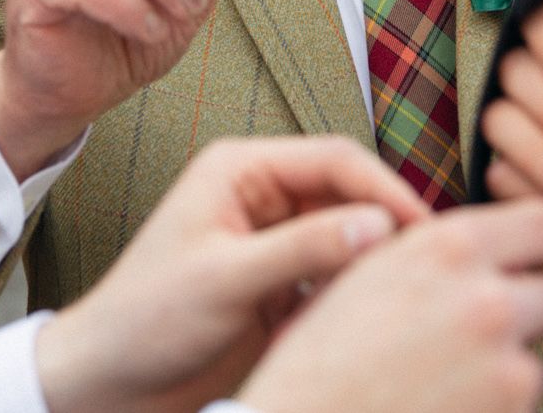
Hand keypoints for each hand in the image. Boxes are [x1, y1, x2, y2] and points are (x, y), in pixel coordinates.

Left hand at [35, 137, 428, 412]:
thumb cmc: (142, 320)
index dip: (386, 189)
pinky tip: (372, 320)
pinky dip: (356, 295)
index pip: (335, 160)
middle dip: (389, 226)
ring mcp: (273, 242)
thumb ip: (302, 249)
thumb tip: (378, 225)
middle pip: (350, 195)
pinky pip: (336, 278)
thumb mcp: (225, 280)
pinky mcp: (280, 284)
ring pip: (349, 238)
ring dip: (375, 264)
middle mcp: (261, 197)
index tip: (426, 227)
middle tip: (434, 264)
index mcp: (240, 170)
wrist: (108, 383)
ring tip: (411, 295)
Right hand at [238, 200, 542, 412]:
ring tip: (442, 380)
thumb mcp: (364, 279)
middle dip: (534, 306)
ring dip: (506, 365)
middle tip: (496, 325)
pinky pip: (520, 404)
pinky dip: (493, 406)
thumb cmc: (318, 365)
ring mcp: (505, 364)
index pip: (540, 222)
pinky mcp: (510, 411)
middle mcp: (486, 299)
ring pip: (534, 355)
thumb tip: (478, 254)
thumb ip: (430, 256)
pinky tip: (443, 404)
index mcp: (446, 250)